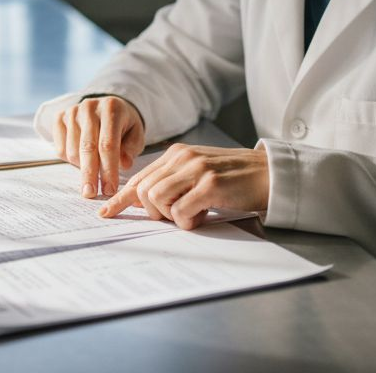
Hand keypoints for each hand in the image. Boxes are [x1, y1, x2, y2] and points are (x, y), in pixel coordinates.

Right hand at [52, 96, 145, 197]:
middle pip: (87, 148)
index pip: (107, 144)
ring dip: (82, 168)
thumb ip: (131, 149)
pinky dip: (71, 161)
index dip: (108, 169)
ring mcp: (72, 112)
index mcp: (111, 108)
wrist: (106, 106)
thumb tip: (124, 164)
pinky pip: (60, 149)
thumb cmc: (123, 125)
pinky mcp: (59, 118)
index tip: (109, 190)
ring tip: (94, 169)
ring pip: (72, 151)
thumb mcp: (135, 135)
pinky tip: (83, 158)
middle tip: (90, 194)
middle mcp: (89, 107)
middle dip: (89, 174)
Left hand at [97, 144, 268, 229]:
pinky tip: (202, 217)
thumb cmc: (234, 179)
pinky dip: (187, 221)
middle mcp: (183, 158)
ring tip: (192, 215)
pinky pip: (180, 211)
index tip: (106, 212)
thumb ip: (174, 181)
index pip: (139, 177)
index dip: (121, 197)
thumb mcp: (198, 173)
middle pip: (144, 191)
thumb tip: (144, 202)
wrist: (269, 174)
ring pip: (157, 200)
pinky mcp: (210, 184)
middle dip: (153, 212)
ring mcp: (196, 169)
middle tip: (176, 217)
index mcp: (177, 155)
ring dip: (171, 216)